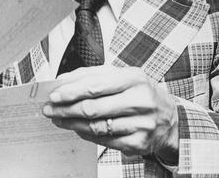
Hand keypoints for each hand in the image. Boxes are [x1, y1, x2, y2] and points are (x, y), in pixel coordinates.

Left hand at [43, 66, 178, 162]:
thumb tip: (62, 80)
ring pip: (96, 126)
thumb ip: (92, 75)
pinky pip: (104, 141)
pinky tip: (76, 128)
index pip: (95, 85)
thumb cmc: (139, 92)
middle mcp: (140, 101)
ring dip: (71, 123)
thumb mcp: (121, 76)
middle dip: (66, 109)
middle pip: (93, 108)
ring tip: (58, 119)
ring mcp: (141, 124)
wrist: (169, 117)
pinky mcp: (139, 144)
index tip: (54, 95)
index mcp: (134, 78)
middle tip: (49, 109)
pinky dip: (86, 135)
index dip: (71, 91)